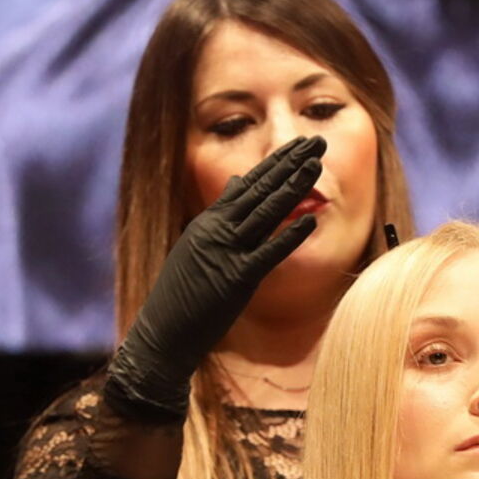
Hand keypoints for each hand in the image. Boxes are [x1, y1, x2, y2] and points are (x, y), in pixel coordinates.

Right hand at [105, 137, 326, 420]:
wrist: (161, 336)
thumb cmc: (182, 297)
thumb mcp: (196, 246)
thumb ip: (218, 215)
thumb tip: (235, 181)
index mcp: (207, 223)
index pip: (247, 184)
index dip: (276, 163)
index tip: (299, 145)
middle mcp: (215, 231)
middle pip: (259, 189)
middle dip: (290, 163)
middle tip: (317, 142)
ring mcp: (225, 253)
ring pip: (265, 213)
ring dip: (293, 187)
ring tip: (317, 166)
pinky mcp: (235, 280)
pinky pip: (268, 254)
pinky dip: (290, 236)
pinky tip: (310, 219)